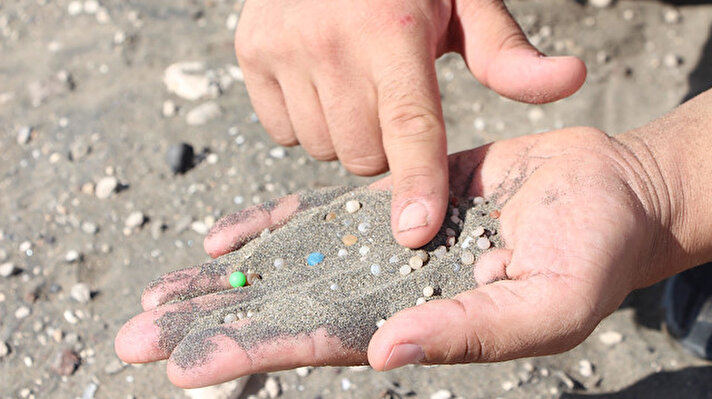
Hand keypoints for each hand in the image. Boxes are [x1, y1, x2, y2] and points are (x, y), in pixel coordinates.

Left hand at [116, 127, 675, 387]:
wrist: (604, 190)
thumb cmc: (592, 253)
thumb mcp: (546, 303)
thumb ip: (471, 333)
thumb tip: (387, 351)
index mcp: (418, 323)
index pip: (319, 344)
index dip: (252, 353)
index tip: (186, 365)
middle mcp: (388, 292)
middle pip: (286, 311)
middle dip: (216, 324)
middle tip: (138, 337)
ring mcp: (383, 247)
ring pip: (291, 268)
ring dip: (229, 282)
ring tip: (161, 295)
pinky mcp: (388, 203)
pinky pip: (320, 221)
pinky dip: (272, 230)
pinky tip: (224, 242)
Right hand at [234, 0, 586, 247]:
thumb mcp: (463, 2)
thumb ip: (507, 55)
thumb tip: (573, 79)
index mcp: (390, 30)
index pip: (410, 127)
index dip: (417, 184)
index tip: (416, 233)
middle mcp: (329, 42)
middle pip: (365, 153)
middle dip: (386, 146)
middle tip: (391, 101)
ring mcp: (282, 49)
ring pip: (323, 149)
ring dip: (346, 137)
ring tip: (356, 87)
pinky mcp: (250, 55)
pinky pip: (283, 132)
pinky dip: (307, 122)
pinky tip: (320, 82)